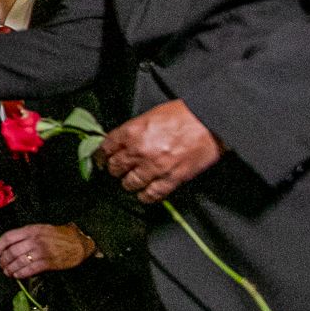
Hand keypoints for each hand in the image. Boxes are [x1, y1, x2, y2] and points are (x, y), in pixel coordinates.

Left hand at [0, 223, 92, 278]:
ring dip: (10, 268)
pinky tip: (17, 275)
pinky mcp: (48, 263)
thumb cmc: (59, 235)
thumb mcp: (41, 228)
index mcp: (31, 230)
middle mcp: (34, 240)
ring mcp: (41, 252)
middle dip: (3, 260)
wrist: (78, 242)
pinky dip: (21, 273)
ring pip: (19, 262)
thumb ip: (26, 234)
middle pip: (12, 251)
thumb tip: (10, 243)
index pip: (8, 237)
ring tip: (7, 271)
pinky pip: (30, 270)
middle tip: (1, 263)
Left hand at [101, 99, 222, 202]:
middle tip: (116, 171)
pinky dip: (146, 196)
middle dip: (114, 169)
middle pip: (116, 167)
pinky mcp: (172, 178)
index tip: (101, 159)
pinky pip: (153, 193)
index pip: (106, 147)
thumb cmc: (183, 114)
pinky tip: (144, 195)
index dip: (101, 155)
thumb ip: (134, 130)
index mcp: (132, 131)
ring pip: (131, 183)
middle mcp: (139, 150)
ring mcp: (155, 166)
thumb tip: (122, 142)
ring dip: (128, 184)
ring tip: (129, 183)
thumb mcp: (150, 115)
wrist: (209, 121)